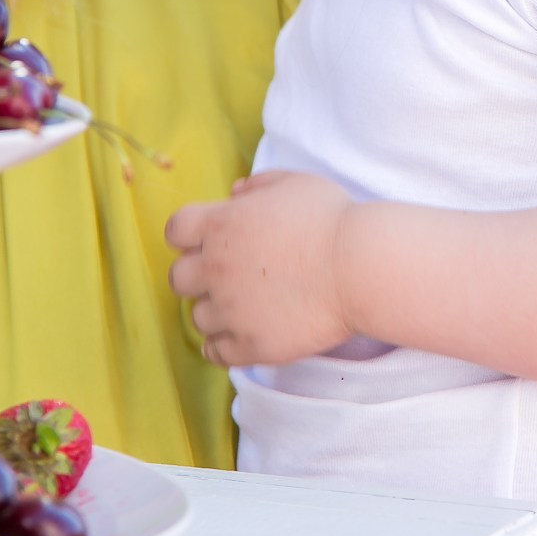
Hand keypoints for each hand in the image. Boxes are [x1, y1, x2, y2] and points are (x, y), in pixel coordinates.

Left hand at [165, 169, 358, 366]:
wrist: (360, 267)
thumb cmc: (332, 219)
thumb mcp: (296, 183)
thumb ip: (259, 184)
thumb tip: (236, 191)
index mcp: (221, 225)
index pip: (175, 230)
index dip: (189, 235)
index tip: (210, 239)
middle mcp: (216, 268)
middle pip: (179, 278)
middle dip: (198, 275)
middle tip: (229, 274)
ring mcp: (231, 310)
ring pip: (198, 317)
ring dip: (215, 310)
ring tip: (246, 305)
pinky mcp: (250, 344)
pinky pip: (216, 352)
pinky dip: (224, 344)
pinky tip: (244, 333)